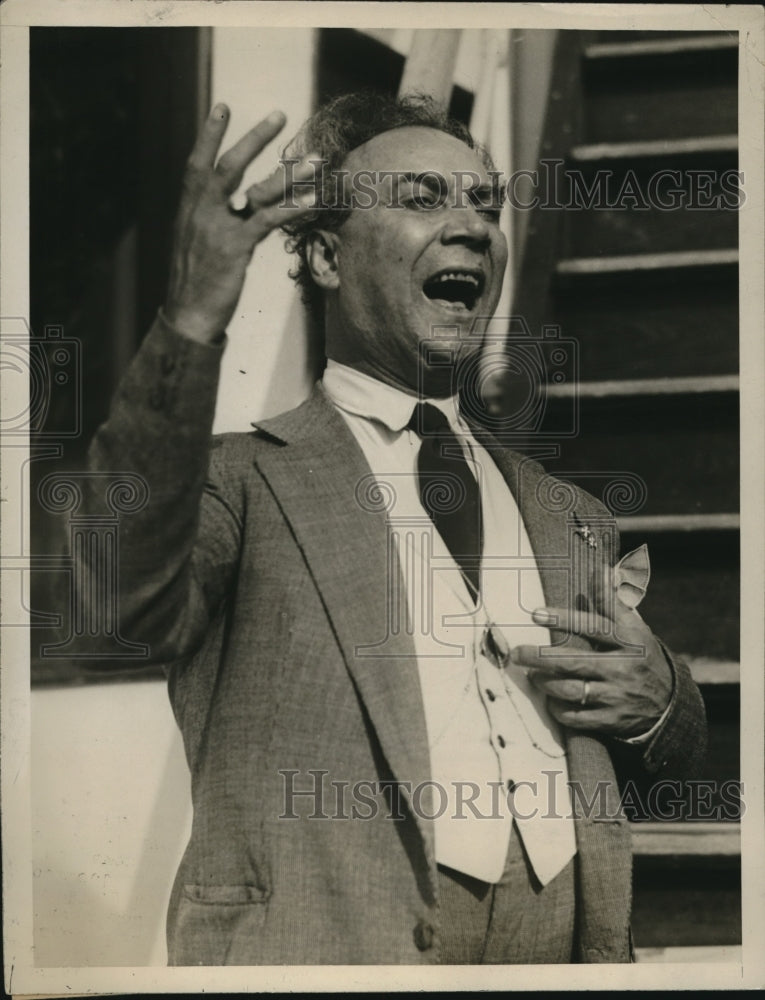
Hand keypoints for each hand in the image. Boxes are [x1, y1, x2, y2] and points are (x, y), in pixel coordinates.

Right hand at [164, 104, 317, 342]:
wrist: (188, 317)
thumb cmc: (194, 285)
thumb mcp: (193, 245)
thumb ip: (209, 221)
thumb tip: (231, 207)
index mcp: (188, 209)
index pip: (198, 163)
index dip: (210, 134)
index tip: (223, 107)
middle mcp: (200, 212)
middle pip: (228, 165)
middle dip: (254, 138)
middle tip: (279, 114)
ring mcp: (217, 229)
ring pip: (255, 191)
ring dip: (288, 173)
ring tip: (314, 159)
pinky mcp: (235, 248)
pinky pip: (269, 221)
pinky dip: (293, 208)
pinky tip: (314, 199)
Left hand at [511, 599, 673, 738]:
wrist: (670, 703)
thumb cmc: (642, 657)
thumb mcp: (635, 627)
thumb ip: (614, 601)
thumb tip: (602, 570)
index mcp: (629, 642)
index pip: (594, 626)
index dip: (564, 619)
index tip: (536, 613)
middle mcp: (622, 669)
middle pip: (574, 662)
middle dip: (540, 657)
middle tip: (516, 653)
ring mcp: (617, 697)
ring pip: (571, 690)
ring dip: (545, 682)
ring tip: (532, 674)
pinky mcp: (611, 721)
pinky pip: (576, 717)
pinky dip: (558, 708)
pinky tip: (550, 699)